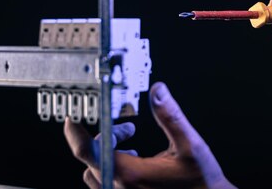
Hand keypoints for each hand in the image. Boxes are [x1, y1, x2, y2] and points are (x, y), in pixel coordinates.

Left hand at [64, 82, 235, 188]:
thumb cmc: (201, 181)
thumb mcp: (190, 144)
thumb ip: (171, 116)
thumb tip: (158, 91)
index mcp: (131, 174)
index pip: (88, 151)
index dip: (75, 133)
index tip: (71, 119)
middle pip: (94, 158)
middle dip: (107, 137)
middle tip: (129, 129)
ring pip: (96, 174)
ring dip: (108, 155)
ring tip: (132, 147)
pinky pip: (105, 185)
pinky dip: (113, 168)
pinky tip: (135, 162)